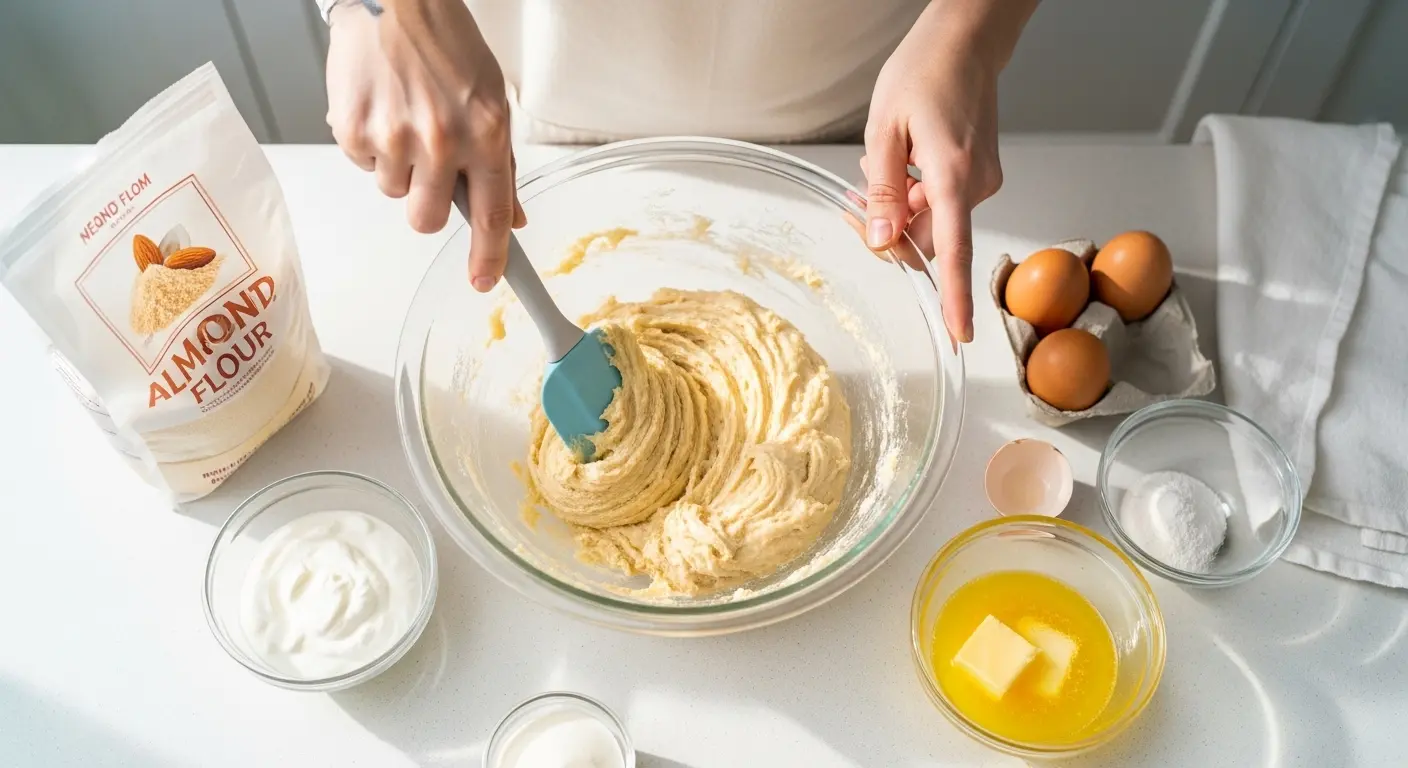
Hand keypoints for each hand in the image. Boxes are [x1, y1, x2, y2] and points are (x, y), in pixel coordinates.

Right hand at [325, 0, 524, 290]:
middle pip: (427, 220)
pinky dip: (369, 145)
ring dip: (399, 168)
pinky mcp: (353, 130)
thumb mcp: (491, 99)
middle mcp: (441, 141)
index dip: (488, 256)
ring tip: (403, 118)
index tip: (483, 281)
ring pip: (394, 192)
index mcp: (485, 133)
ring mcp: (394, 137)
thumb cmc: (445, 42)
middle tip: (427, 167)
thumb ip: (501, 163)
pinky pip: (362, 165)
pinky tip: (380, 108)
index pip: (490, 214)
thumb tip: (512, 216)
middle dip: (427, 204)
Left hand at [861, 0, 1036, 341]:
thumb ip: (882, 192)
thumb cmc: (924, 73)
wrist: (965, 42)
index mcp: (953, 177)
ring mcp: (981, 180)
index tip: (959, 333)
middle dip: (891, 230)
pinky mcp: (979, 174)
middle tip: (857, 201)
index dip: (954, 298)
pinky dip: (917, 192)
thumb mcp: (884, 131)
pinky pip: (941, 202)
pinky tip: (904, 161)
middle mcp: (976, 185)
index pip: (955, 252)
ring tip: (883, 161)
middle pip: (929, 240)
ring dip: (901, 206)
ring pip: (932, 220)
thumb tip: (881, 241)